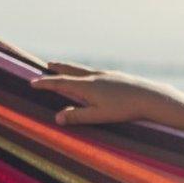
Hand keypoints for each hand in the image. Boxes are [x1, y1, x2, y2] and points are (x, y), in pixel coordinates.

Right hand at [30, 61, 181, 125]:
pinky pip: (99, 73)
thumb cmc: (125, 109)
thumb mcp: (99, 116)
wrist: (151, 97)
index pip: (60, 83)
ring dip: (74, 68)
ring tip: (69, 68)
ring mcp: (108, 75)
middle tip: (48, 64)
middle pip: (72, 70)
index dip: (45, 83)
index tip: (32, 82)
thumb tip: (56, 118)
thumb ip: (78, 117)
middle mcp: (95, 77)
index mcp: (86, 86)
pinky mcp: (119, 77)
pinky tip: (96, 77)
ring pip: (86, 70)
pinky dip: (90, 72)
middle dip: (59, 68)